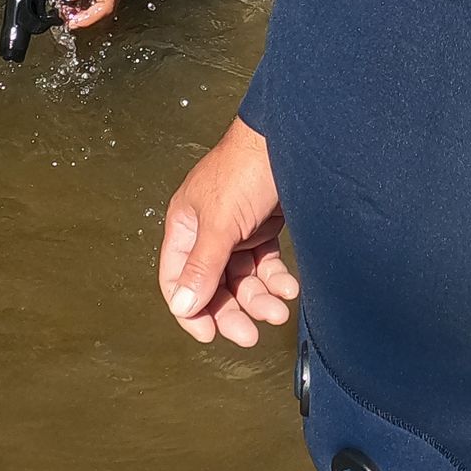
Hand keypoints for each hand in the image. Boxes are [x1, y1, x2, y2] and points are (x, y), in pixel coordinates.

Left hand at [55, 0, 126, 30]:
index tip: (73, 23)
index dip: (88, 19)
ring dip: (83, 13)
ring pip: (101, 9)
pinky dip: (85, 6)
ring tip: (66, 12)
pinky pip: (98, 2)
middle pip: (103, 12)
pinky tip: (73, 5)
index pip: (104, 6)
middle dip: (83, 18)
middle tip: (66, 18)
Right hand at [159, 117, 295, 346]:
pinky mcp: (265, 226)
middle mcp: (209, 231)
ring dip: (259, 297)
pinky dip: (276, 279)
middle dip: (232, 310)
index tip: (210, 334)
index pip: (178, 280)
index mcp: (185, 227)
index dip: (191, 309)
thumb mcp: (221, 220)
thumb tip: (182, 305)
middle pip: (214, 285)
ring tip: (279, 310)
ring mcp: (238, 230)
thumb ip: (203, 265)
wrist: (291, 136)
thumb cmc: (247, 166)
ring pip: (243, 277)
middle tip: (249, 334)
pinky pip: (266, 264)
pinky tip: (288, 288)